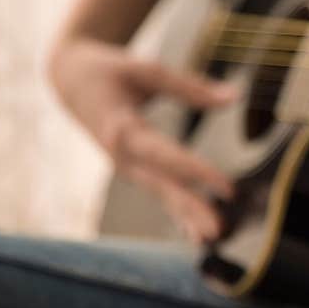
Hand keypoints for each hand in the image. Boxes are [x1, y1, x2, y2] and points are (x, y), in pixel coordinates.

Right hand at [50, 39, 236, 241]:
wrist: (72, 81)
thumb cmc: (112, 71)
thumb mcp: (148, 71)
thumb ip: (192, 87)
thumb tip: (236, 97)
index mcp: (122, 129)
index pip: (165, 155)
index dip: (197, 171)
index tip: (226, 187)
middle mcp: (122, 155)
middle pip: (162, 185)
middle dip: (191, 208)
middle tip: (219, 228)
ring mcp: (126, 167)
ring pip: (161, 194)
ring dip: (187, 217)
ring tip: (213, 236)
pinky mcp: (133, 170)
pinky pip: (158, 192)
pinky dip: (177, 212)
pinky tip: (196, 232)